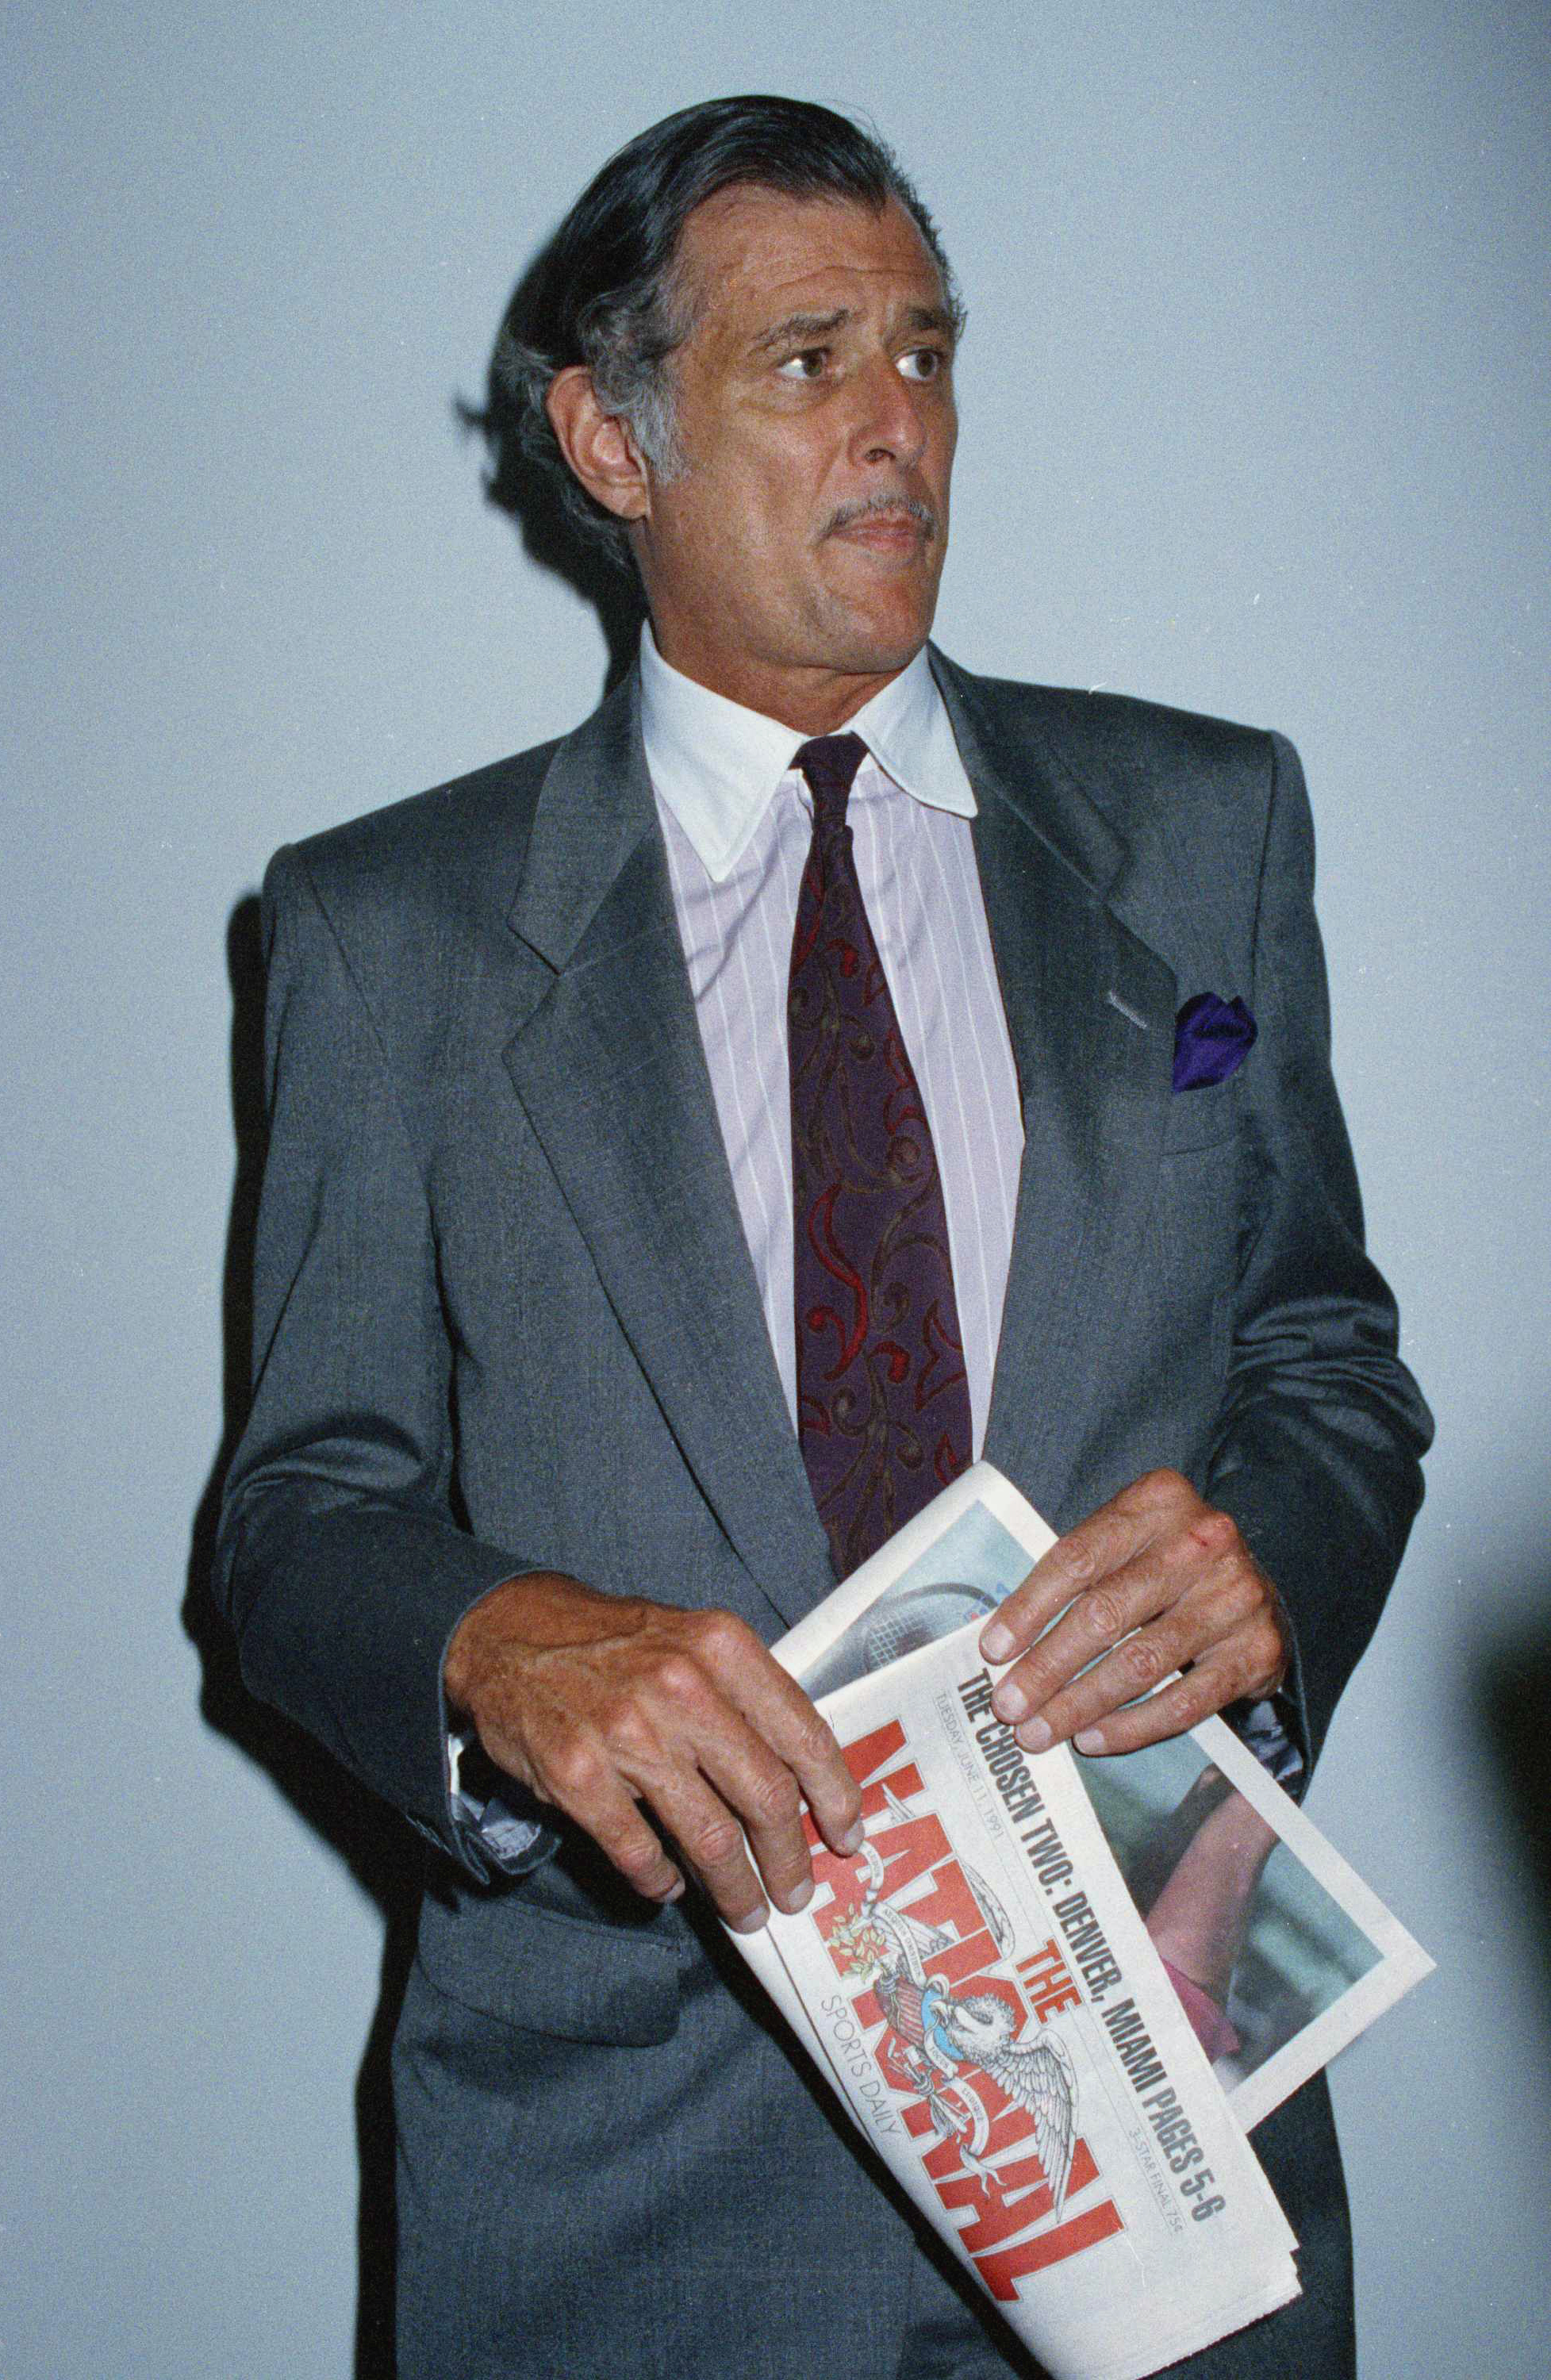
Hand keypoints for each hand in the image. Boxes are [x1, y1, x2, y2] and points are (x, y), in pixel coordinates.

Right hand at [444, 1573, 863, 1931]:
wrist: (507, 1634)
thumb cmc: (613, 1643)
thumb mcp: (691, 1639)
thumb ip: (744, 1698)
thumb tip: (799, 1782)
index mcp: (721, 1647)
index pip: (802, 1734)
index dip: (835, 1795)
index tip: (847, 1834)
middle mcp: (681, 1687)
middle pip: (766, 1796)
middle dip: (790, 1858)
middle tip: (795, 1891)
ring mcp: (627, 1734)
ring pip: (710, 1838)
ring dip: (736, 1889)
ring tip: (746, 1909)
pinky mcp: (578, 1776)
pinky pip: (639, 1853)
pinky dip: (661, 1881)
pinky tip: (668, 1884)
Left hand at [976, 1470, 1288, 1755]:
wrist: (1262, 1589)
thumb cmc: (1170, 1564)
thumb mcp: (1129, 1541)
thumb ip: (1078, 1572)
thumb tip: (1005, 1642)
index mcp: (1158, 1500)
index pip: (1078, 1557)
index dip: (1029, 1608)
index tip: (993, 1651)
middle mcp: (1203, 1541)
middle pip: (1106, 1612)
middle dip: (1048, 1666)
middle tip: (1009, 1706)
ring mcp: (1237, 1595)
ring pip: (1142, 1661)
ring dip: (1081, 1703)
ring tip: (1041, 1731)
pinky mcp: (1258, 1649)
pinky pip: (1185, 1701)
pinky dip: (1133, 1725)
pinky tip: (1094, 1738)